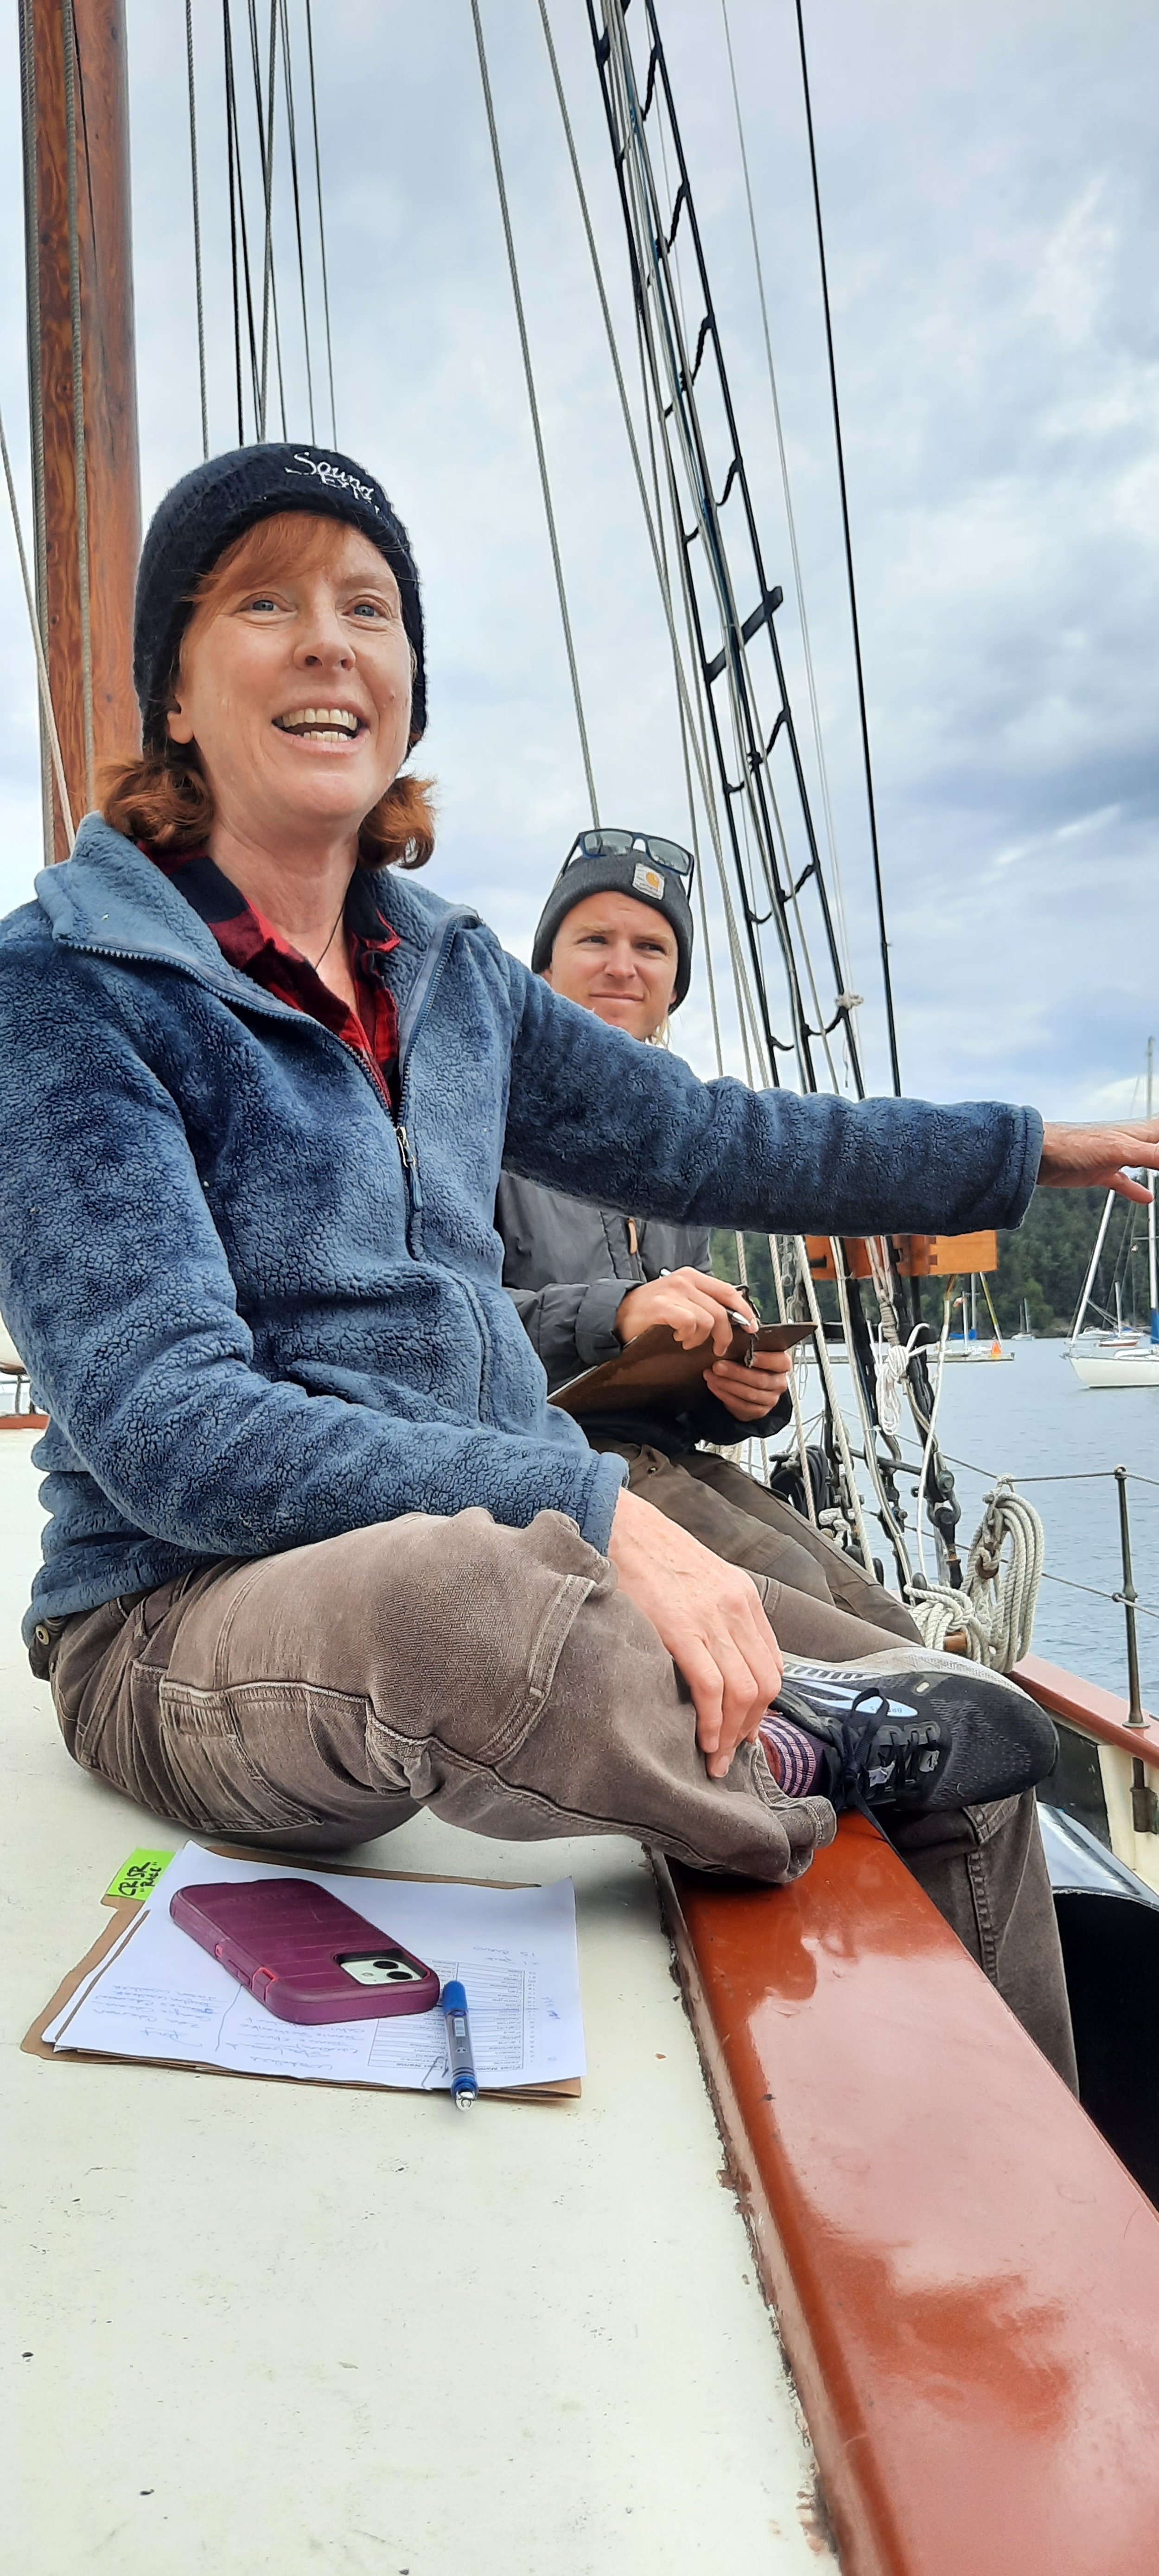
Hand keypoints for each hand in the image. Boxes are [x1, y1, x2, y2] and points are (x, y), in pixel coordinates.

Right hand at [607, 1486, 782, 1777]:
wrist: (621, 1524)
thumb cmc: (652, 1556)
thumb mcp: (702, 1581)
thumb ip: (717, 1617)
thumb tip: (718, 1663)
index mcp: (744, 1598)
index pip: (772, 1665)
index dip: (763, 1707)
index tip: (745, 1730)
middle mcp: (737, 1609)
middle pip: (764, 1684)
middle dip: (750, 1728)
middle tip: (730, 1755)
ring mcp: (712, 1618)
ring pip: (743, 1692)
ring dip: (731, 1734)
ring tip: (715, 1758)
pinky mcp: (681, 1628)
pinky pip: (711, 1687)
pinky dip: (712, 1721)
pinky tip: (702, 1739)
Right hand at [615, 1267, 755, 1355]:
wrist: (616, 1314)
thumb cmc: (649, 1311)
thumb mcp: (681, 1300)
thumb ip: (704, 1303)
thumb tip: (733, 1318)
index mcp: (692, 1277)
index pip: (729, 1291)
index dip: (743, 1311)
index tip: (751, 1327)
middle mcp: (685, 1280)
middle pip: (721, 1309)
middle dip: (725, 1334)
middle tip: (718, 1347)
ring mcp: (673, 1291)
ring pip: (708, 1319)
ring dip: (701, 1338)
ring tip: (688, 1341)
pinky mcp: (662, 1306)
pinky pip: (689, 1323)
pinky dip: (687, 1336)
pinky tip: (678, 1337)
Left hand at [704, 1342, 793, 1422]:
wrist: (747, 1386)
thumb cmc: (750, 1364)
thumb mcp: (752, 1351)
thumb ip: (750, 1345)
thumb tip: (737, 1334)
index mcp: (782, 1365)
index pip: (781, 1362)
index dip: (765, 1359)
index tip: (748, 1355)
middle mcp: (779, 1383)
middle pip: (760, 1379)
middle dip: (736, 1372)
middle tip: (718, 1366)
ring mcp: (771, 1399)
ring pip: (749, 1394)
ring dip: (726, 1384)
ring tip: (711, 1375)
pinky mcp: (759, 1411)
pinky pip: (741, 1405)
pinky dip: (724, 1395)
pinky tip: (714, 1386)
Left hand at [1039, 1118, 1158, 1203]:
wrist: (1038, 1154)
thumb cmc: (1074, 1144)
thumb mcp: (1121, 1150)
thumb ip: (1154, 1155)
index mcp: (1139, 1132)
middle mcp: (1130, 1141)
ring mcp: (1116, 1157)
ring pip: (1147, 1161)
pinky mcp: (1101, 1172)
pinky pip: (1125, 1182)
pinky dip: (1137, 1191)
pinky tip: (1147, 1199)